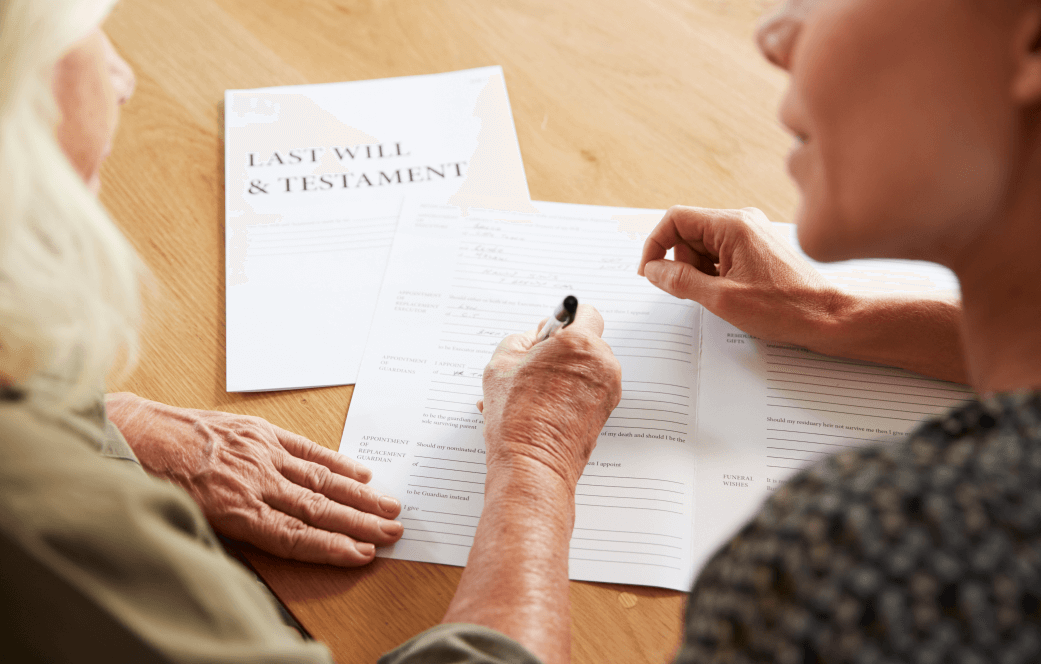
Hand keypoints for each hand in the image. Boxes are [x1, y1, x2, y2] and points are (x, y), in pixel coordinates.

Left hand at [105, 393, 402, 565]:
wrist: (131, 433)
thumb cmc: (153, 481)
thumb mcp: (186, 519)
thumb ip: (234, 532)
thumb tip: (276, 545)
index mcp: (234, 510)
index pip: (296, 536)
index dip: (333, 547)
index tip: (364, 554)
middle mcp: (254, 482)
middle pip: (318, 509)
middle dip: (360, 523)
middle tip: (394, 532)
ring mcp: (260, 454)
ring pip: (320, 480)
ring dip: (359, 496)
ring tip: (390, 507)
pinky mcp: (259, 433)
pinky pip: (305, 450)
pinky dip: (336, 462)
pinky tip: (360, 473)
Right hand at [477, 305, 621, 490]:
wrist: (532, 465)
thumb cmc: (516, 418)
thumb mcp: (501, 363)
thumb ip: (522, 339)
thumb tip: (536, 338)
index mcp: (580, 343)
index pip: (585, 312)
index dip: (564, 320)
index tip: (549, 333)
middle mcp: (602, 363)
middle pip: (586, 342)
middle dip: (562, 350)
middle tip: (534, 366)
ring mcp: (609, 389)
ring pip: (587, 368)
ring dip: (564, 373)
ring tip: (531, 393)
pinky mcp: (606, 411)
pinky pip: (590, 390)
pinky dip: (570, 393)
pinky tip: (541, 408)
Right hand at [638, 206, 851, 349]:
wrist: (828, 317)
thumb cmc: (785, 308)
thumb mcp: (721, 299)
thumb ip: (680, 281)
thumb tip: (653, 270)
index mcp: (733, 225)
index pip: (676, 218)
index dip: (655, 244)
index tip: (649, 272)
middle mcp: (742, 221)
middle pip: (688, 233)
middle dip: (681, 263)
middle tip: (696, 291)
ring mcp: (750, 234)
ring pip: (702, 246)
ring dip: (698, 271)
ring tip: (720, 295)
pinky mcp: (756, 248)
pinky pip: (720, 254)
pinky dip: (714, 273)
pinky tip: (731, 293)